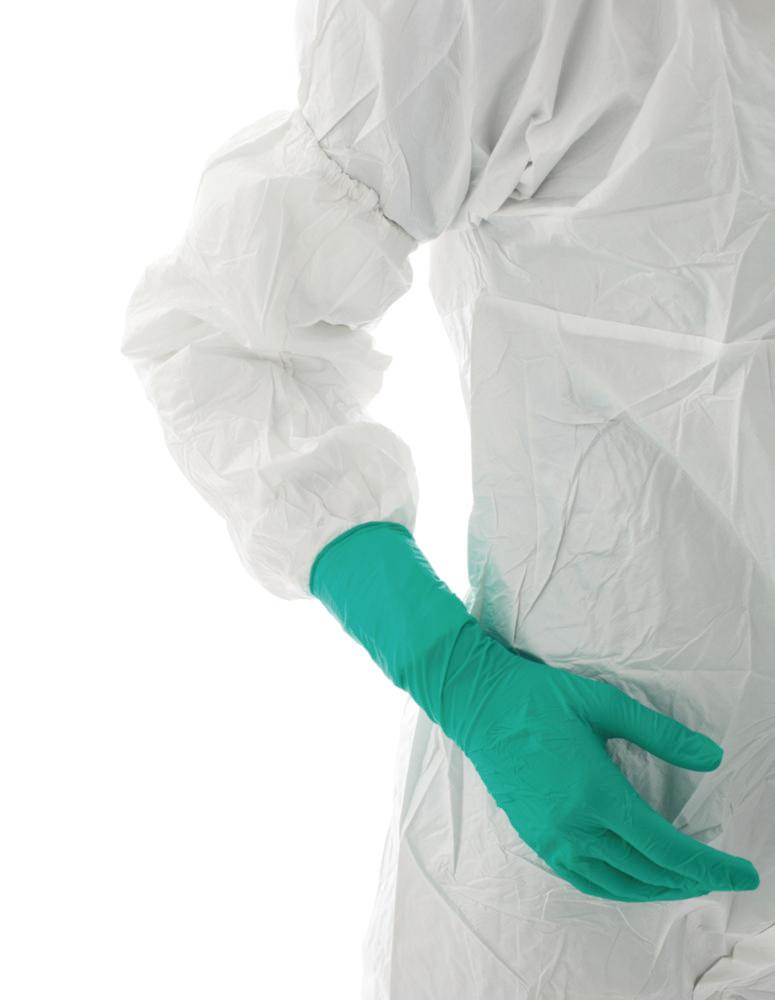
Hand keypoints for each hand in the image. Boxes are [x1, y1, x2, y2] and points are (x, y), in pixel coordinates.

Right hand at [443, 630, 760, 901]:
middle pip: (646, 872)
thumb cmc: (540, 698)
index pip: (667, 847)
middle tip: (722, 875)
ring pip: (617, 884)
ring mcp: (552, 838)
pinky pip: (585, 879)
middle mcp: (575, 827)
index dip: (710, 865)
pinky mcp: (536, 838)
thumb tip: (711, 756)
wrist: (479, 704)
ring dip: (657, 889)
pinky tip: (633, 878)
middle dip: (691, 880)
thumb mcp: (604, 704)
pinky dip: (618, 887)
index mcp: (596, 794)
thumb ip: (660, 733)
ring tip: (685, 881)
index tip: (742, 872)